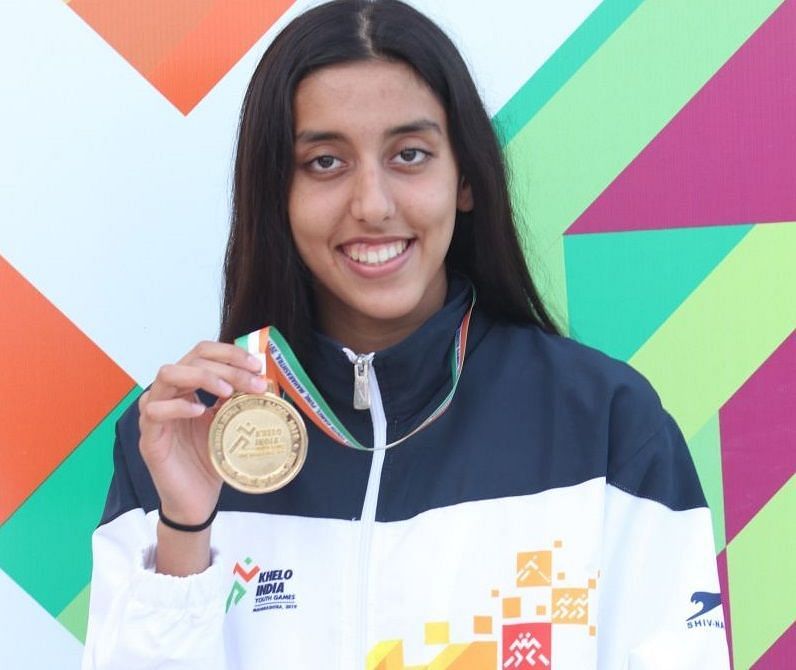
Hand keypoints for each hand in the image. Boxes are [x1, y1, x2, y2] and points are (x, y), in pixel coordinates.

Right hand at [138, 341, 266, 524]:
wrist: (197, 500)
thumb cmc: (211, 460)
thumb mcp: (230, 423)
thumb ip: (237, 400)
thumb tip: (263, 378)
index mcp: (187, 387)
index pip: (202, 353)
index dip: (229, 352)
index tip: (256, 365)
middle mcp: (168, 394)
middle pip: (190, 360)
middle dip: (226, 366)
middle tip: (253, 382)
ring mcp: (154, 414)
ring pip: (167, 374)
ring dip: (203, 376)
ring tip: (227, 391)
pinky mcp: (149, 437)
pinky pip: (154, 410)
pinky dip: (178, 405)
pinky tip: (199, 411)